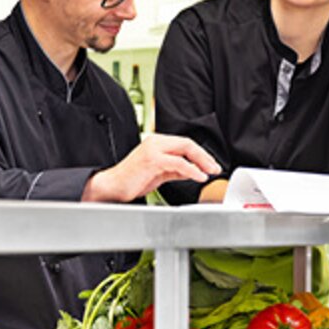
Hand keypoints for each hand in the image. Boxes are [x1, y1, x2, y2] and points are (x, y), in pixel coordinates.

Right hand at [82, 134, 221, 202]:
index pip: (184, 143)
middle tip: (215, 168)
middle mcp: (155, 142)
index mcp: (156, 143)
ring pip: (185, 149)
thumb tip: (193, 171)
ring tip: (209, 172)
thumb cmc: (131, 181)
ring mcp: (153, 149)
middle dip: (205, 156)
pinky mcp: (152, 160)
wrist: (113, 186)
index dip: (201, 154)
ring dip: (202, 162)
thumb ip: (175, 169)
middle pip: (187, 143)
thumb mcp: (159, 173)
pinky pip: (178, 163)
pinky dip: (191, 170)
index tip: (210, 165)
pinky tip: (199, 176)